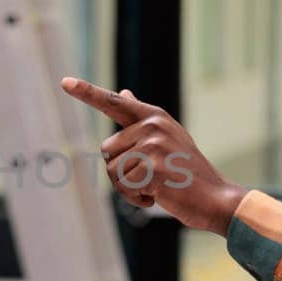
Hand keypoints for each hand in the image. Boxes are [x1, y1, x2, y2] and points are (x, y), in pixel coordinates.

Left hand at [60, 77, 245, 235]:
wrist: (216, 198)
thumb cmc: (187, 171)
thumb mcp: (167, 138)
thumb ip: (141, 119)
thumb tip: (123, 92)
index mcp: (154, 116)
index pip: (114, 103)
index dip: (87, 92)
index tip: (65, 82)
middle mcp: (152, 126)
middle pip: (106, 150)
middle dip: (122, 171)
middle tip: (151, 177)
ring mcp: (153, 145)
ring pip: (112, 171)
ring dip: (129, 187)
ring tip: (157, 185)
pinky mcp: (153, 167)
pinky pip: (124, 187)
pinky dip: (137, 198)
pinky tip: (159, 195)